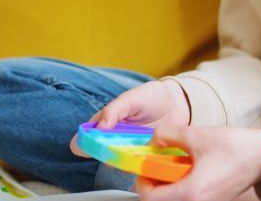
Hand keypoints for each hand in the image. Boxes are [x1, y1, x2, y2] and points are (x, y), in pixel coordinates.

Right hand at [69, 79, 191, 157]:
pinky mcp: (145, 155)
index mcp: (107, 122)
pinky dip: (139, 162)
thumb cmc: (150, 97)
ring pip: (120, 159)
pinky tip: (144, 154)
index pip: (89, 135)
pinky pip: (138, 163)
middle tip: (113, 147)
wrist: (177, 103)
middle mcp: (116, 137)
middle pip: (103, 150)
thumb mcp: (130, 98)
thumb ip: (113, 110)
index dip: (84, 142)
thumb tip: (99, 126)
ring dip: (123, 157)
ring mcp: (131, 147)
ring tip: (132, 147)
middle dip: (105, 152)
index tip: (83, 147)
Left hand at [134, 126, 260, 200]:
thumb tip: (153, 139)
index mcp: (191, 193)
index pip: (151, 198)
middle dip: (154, 183)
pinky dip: (179, 187)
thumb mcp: (197, 135)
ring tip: (172, 166)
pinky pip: (186, 198)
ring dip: (167, 186)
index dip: (142, 181)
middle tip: (156, 165)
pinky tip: (186, 170)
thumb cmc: (236, 148)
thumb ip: (169, 135)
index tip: (145, 166)